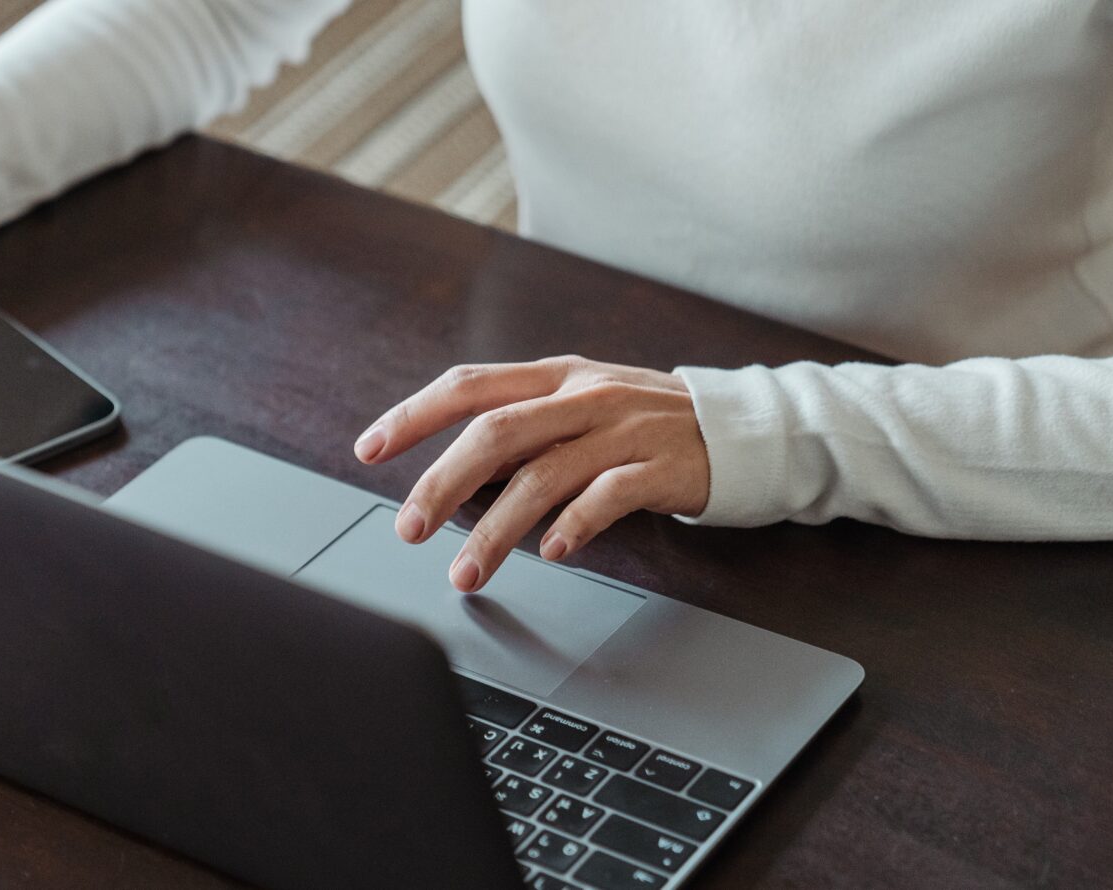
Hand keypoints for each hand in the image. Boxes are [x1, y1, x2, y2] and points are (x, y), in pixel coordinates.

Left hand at [353, 357, 710, 591]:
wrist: (743, 429)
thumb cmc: (646, 425)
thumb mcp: (579, 409)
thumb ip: (522, 431)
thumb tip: (452, 475)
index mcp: (554, 377)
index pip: (468, 386)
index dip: (414, 415)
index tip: (369, 448)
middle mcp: (583, 396)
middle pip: (495, 432)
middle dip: (442, 483)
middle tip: (409, 529)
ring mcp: (623, 429)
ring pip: (543, 474)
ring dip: (497, 529)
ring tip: (468, 572)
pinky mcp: (661, 466)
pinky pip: (607, 497)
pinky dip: (574, 525)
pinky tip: (552, 553)